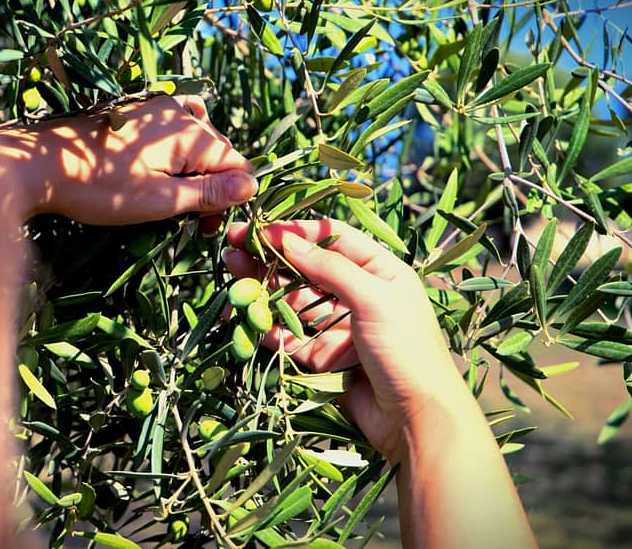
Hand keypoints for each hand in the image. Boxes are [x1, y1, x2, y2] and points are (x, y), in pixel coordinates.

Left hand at [0, 95, 256, 224]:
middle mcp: (179, 112)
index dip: (230, 200)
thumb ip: (209, 192)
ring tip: (174, 200)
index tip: (206, 228)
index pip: (237, 165)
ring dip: (194, 173)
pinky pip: (173, 131)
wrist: (41, 164)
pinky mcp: (136, 113)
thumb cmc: (100, 188)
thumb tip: (252, 187)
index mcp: (191, 133)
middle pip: (218, 153)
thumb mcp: (161, 200)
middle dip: (212, 189)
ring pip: (196, 143)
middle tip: (190, 224)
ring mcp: (156, 108)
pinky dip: (176, 154)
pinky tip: (163, 169)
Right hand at [228, 219, 537, 548]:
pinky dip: (268, 329)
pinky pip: (291, 339)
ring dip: (264, 291)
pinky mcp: (325, 360)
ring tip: (233, 280)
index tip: (258, 230)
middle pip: (306, 269)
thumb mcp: (374, 298)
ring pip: (293, 303)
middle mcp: (357, 295)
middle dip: (270, 259)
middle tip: (231, 249)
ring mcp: (340, 328)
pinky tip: (246, 319)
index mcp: (379, 271)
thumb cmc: (408, 350)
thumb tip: (288, 241)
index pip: (331, 239)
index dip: (295, 232)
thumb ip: (330, 268)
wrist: (418, 421)